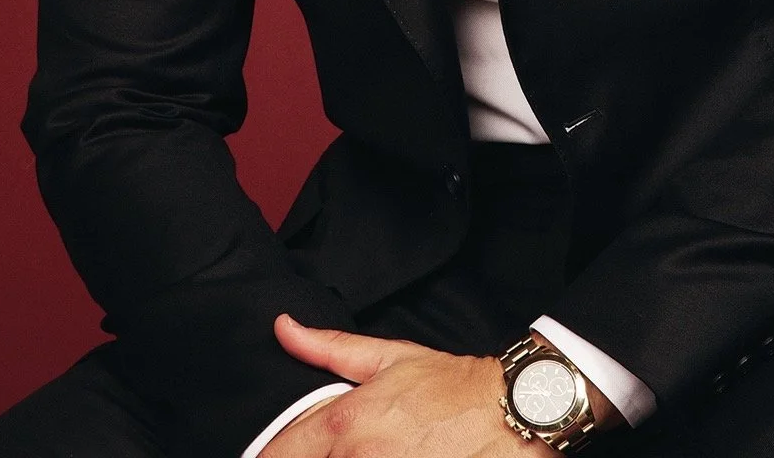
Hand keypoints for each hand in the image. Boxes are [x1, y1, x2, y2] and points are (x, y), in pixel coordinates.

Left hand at [266, 319, 519, 456]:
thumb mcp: (388, 356)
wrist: (507, 413)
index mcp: (344, 423)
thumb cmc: (450, 385)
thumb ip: (327, 347)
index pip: (282, 451)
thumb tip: (284, 328)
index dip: (268, 455)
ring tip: (364, 452)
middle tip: (335, 448)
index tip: (265, 456)